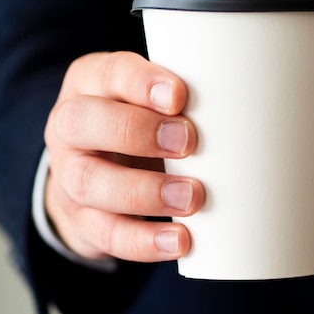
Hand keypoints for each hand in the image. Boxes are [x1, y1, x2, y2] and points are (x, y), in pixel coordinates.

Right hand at [43, 51, 204, 262]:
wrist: (97, 174)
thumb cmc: (140, 124)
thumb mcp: (150, 100)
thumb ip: (180, 100)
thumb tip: (244, 113)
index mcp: (91, 84)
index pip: (107, 73)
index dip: (140, 83)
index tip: (180, 96)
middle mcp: (70, 127)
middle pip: (82, 123)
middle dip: (138, 132)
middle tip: (188, 143)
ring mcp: (69, 176)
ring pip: (90, 183)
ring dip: (145, 192)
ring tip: (192, 197)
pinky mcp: (82, 220)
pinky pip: (107, 234)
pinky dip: (145, 241)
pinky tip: (180, 240)